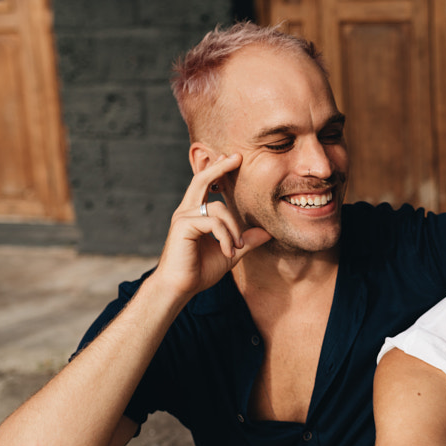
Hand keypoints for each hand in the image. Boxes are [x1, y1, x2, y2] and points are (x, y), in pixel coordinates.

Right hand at [150, 154, 270, 299]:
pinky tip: (227, 251)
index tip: (231, 158)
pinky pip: (213, 223)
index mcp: (196, 214)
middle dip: (220, 166)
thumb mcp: (229, 253)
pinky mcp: (183, 226)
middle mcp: (187, 212)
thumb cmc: (200, 271)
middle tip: (237, 157)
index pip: (206, 186)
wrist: (179, 288)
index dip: (217, 170)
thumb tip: (266, 232)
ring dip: (233, 229)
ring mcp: (183, 217)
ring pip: (218, 209)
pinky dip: (225, 237)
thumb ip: (246, 241)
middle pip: (202, 180)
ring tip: (236, 247)